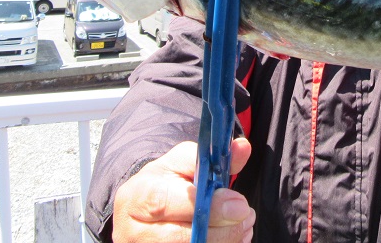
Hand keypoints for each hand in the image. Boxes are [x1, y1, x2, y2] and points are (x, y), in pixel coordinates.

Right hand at [112, 139, 254, 242]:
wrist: (142, 212)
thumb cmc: (165, 183)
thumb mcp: (182, 163)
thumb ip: (212, 159)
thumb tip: (242, 148)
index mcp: (136, 197)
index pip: (166, 203)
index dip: (207, 207)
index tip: (239, 204)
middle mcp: (134, 231)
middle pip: (181, 238)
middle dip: (223, 230)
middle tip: (247, 216)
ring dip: (226, 240)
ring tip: (243, 226)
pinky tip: (232, 238)